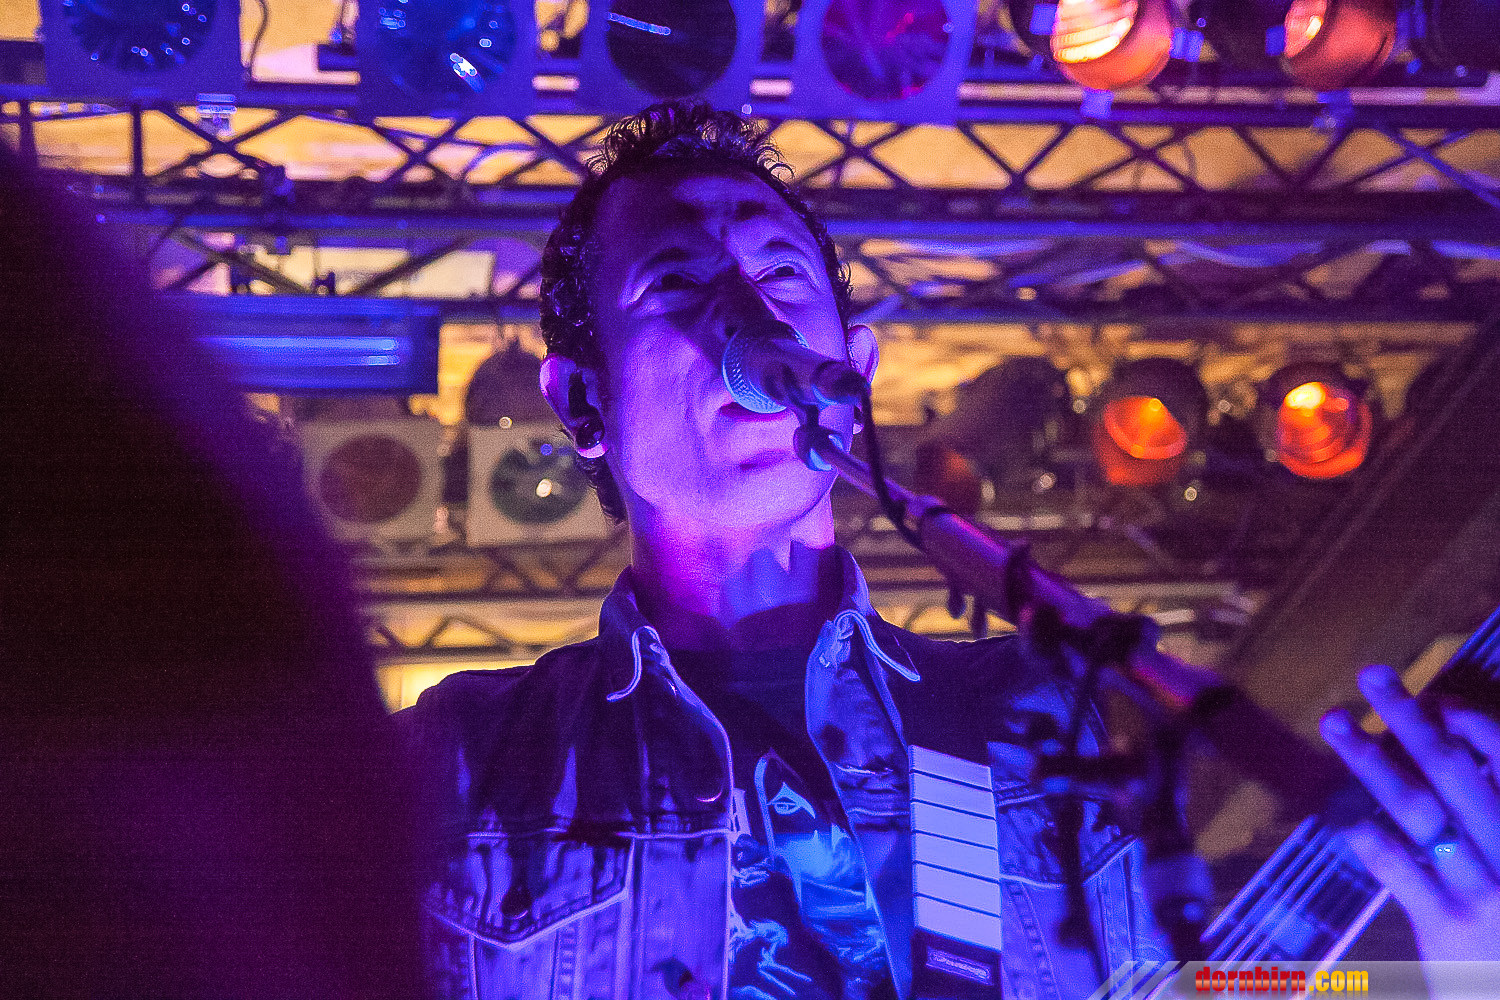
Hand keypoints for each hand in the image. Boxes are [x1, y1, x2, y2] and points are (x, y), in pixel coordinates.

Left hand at [1319, 663, 1499, 960]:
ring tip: (1335, 720)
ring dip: (1371, 759)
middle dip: (1410, 717)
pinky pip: (1400, 869)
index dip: (1468, 722)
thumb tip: (1449, 743)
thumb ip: (1491, 807)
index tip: (1431, 700)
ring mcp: (1484, 889)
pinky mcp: (1447, 925)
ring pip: (1419, 810)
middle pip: (1454, 770)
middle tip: (1371, 674)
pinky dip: (1368, 834)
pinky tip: (1338, 808)